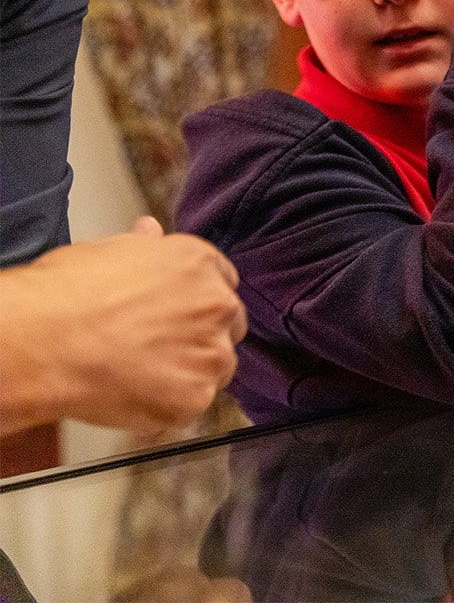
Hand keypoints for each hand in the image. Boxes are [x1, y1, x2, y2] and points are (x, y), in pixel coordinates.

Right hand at [0, 223, 246, 435]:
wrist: (43, 342)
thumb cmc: (64, 295)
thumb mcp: (107, 250)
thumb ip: (144, 246)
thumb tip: (151, 231)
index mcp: (199, 263)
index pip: (221, 282)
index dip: (196, 301)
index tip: (177, 314)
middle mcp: (217, 305)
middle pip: (226, 326)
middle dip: (200, 336)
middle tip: (155, 348)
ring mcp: (211, 354)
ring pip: (215, 368)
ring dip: (187, 372)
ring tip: (137, 373)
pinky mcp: (196, 397)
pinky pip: (191, 405)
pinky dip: (167, 405)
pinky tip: (132, 394)